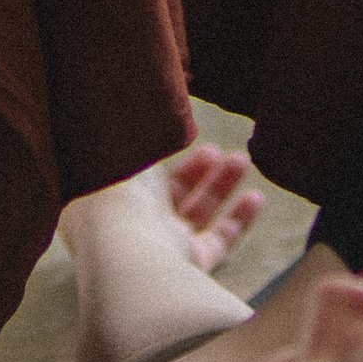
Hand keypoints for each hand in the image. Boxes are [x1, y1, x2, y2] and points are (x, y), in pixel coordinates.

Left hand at [59, 144, 268, 278]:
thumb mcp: (125, 146)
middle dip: (195, 169)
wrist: (126, 254)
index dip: (156, 156)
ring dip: (220, 186)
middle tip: (214, 150)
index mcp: (106, 198)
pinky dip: (239, 220)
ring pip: (196, 215)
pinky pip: (218, 242)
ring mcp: (160, 249)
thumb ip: (141, 126)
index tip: (178, 135)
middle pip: (169, 195)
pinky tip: (257, 196)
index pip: (132, 176)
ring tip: (241, 159)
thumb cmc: (116, 197)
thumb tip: (144, 93)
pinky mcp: (188, 268)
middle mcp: (131, 226)